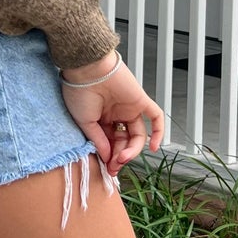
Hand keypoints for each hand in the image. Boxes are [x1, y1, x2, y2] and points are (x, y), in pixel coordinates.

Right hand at [58, 52, 165, 176]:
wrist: (87, 69)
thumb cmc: (79, 91)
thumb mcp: (84, 122)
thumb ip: (98, 139)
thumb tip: (107, 157)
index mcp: (101, 118)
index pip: (110, 142)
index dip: (110, 156)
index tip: (107, 168)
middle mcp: (116, 114)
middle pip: (125, 140)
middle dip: (120, 155)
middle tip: (114, 166)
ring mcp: (129, 107)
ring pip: (138, 134)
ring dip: (133, 149)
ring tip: (123, 157)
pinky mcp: (140, 100)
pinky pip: (154, 116)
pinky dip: (158, 131)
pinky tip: (153, 147)